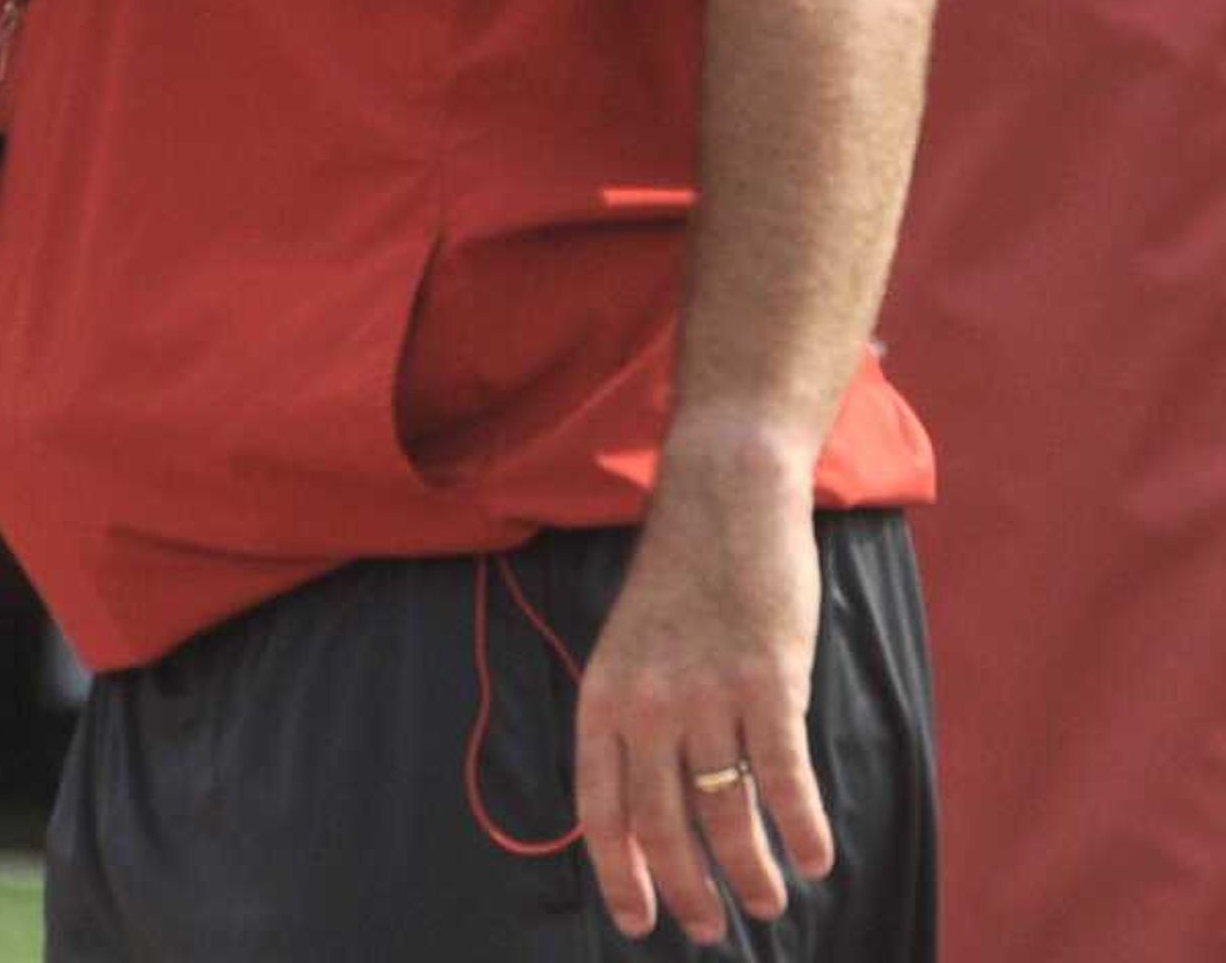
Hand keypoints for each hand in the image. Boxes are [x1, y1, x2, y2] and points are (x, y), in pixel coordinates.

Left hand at [573, 442, 832, 945]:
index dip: (619, 875)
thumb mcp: (629, 647)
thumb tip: (648, 812)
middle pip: (665, 827)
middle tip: (711, 926)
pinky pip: (788, 779)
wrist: (724, 498)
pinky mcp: (770, 682)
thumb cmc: (680, 577)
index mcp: (605, 695)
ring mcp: (710, 694)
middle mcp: (650, 703)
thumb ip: (633, 720)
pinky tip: (817, 858)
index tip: (638, 923)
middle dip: (689, 891)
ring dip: (753, 874)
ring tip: (768, 902)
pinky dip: (804, 828)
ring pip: (729, 814)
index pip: (601, 810)